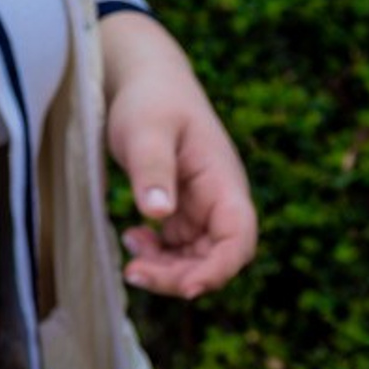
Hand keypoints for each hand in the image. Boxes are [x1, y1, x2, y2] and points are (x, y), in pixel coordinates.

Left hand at [99, 11, 257, 296]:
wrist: (145, 79)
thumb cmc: (150, 99)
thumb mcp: (147, 130)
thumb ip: (153, 170)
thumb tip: (156, 214)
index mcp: (224, 183)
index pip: (238, 239)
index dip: (219, 269)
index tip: (187, 289)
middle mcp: (220, 202)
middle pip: (216, 259)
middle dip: (180, 277)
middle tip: (133, 273)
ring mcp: (203, 210)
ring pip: (196, 260)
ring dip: (167, 270)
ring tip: (130, 258)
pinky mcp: (183, 211)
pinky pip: (179, 249)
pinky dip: (158, 255)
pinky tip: (133, 239)